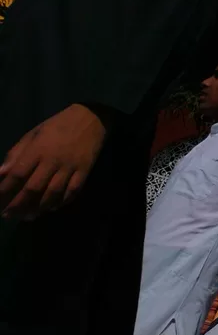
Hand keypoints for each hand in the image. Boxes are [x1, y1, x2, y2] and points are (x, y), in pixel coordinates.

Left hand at [0, 104, 107, 219]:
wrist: (91, 118)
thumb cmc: (57, 125)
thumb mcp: (33, 134)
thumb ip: (16, 153)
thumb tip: (1, 173)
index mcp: (37, 149)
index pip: (17, 174)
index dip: (5, 190)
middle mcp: (53, 160)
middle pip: (33, 188)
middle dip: (19, 204)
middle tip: (9, 215)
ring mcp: (70, 167)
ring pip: (53, 193)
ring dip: (39, 207)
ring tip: (28, 216)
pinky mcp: (84, 171)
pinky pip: (73, 191)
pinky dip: (62, 202)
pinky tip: (52, 208)